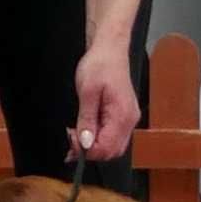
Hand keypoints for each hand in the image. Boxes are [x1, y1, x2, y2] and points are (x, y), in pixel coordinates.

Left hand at [70, 42, 139, 162]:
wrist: (110, 49)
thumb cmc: (100, 65)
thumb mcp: (87, 91)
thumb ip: (86, 119)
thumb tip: (84, 143)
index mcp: (122, 115)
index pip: (106, 148)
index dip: (86, 150)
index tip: (70, 138)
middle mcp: (129, 121)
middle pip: (111, 152)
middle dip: (90, 151)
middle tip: (70, 139)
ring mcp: (129, 119)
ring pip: (113, 147)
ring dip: (94, 147)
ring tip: (76, 136)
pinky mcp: (124, 116)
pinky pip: (114, 137)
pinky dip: (100, 140)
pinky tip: (86, 132)